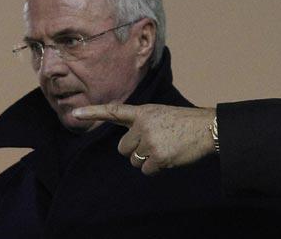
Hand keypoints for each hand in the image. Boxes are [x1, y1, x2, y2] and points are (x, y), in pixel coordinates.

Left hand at [72, 104, 215, 174]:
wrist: (206, 128)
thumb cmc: (184, 123)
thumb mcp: (159, 115)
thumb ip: (141, 124)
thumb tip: (129, 148)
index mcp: (142, 112)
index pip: (113, 111)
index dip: (93, 112)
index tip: (74, 113)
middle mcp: (142, 125)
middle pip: (123, 149)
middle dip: (136, 151)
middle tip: (155, 144)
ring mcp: (149, 140)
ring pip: (134, 161)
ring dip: (147, 160)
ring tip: (165, 148)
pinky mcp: (157, 156)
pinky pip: (146, 170)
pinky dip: (156, 168)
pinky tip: (169, 157)